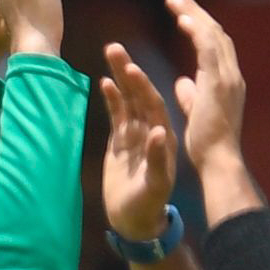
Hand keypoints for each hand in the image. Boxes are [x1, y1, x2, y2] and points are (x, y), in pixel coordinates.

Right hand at [97, 43, 177, 242]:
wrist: (137, 220)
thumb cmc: (149, 205)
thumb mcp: (156, 184)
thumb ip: (157, 159)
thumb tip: (158, 132)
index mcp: (164, 137)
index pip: (153, 105)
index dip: (143, 87)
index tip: (132, 69)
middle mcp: (151, 130)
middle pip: (140, 95)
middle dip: (128, 71)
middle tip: (114, 48)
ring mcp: (135, 134)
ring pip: (127, 100)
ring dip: (120, 76)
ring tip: (110, 51)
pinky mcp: (121, 141)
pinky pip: (117, 114)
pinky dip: (112, 98)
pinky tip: (105, 81)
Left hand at [162, 0, 249, 175]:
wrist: (218, 161)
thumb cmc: (207, 145)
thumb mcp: (196, 113)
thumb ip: (191, 95)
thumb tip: (182, 82)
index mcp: (227, 81)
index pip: (214, 45)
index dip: (198, 25)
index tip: (180, 11)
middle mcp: (231, 75)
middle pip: (215, 32)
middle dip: (194, 11)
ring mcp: (228, 77)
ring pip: (212, 34)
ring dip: (192, 14)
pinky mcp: (219, 84)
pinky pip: (208, 49)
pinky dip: (196, 31)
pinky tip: (181, 18)